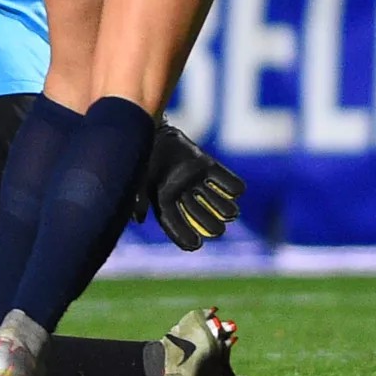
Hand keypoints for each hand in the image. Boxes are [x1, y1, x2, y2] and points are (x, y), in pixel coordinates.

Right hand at [134, 122, 244, 249]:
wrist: (150, 130)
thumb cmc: (141, 157)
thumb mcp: (137, 179)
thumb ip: (138, 198)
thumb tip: (139, 219)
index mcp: (162, 200)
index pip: (173, 223)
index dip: (183, 236)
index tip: (196, 246)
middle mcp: (180, 193)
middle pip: (196, 213)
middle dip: (208, 222)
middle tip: (219, 232)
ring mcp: (193, 179)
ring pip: (210, 198)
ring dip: (222, 206)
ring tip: (232, 214)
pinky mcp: (204, 164)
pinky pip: (220, 177)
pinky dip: (230, 184)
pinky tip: (238, 191)